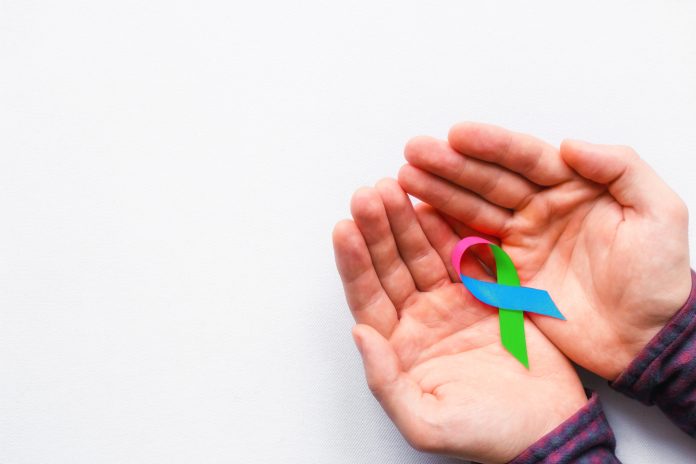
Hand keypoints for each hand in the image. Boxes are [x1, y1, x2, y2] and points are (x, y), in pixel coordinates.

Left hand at [332, 179, 586, 462]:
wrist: (549, 428)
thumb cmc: (486, 434)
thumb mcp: (425, 421)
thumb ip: (385, 382)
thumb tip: (358, 333)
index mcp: (399, 348)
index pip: (367, 297)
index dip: (354, 262)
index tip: (345, 227)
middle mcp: (420, 320)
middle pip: (391, 266)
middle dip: (378, 229)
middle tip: (369, 193)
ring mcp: (452, 303)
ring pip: (423, 253)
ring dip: (408, 221)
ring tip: (395, 186)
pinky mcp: (485, 293)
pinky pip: (463, 254)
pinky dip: (449, 229)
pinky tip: (435, 203)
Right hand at [399, 123, 691, 379]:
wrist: (647, 339)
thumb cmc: (660, 278)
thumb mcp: (659, 214)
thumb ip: (621, 169)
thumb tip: (569, 144)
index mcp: (575, 187)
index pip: (526, 158)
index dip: (491, 145)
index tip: (456, 134)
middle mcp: (541, 209)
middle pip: (489, 181)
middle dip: (451, 165)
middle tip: (414, 152)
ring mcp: (521, 241)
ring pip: (473, 210)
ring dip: (439, 194)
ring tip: (406, 179)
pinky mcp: (507, 274)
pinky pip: (470, 248)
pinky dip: (443, 234)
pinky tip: (419, 217)